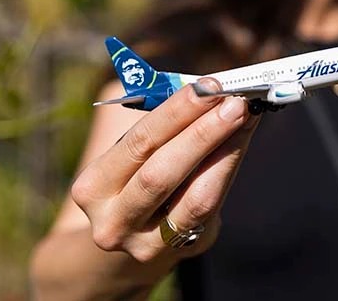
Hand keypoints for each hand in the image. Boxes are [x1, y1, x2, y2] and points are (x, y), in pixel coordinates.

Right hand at [70, 79, 256, 267]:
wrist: (129, 235)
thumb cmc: (133, 174)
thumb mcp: (131, 150)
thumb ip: (162, 124)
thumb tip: (210, 91)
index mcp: (93, 187)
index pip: (138, 143)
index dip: (176, 112)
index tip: (208, 86)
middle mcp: (114, 222)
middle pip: (162, 173)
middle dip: (203, 132)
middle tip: (234, 102)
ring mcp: (147, 244)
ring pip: (194, 197)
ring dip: (225, 151)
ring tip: (245, 117)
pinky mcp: (181, 250)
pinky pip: (210, 207)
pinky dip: (228, 169)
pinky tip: (241, 141)